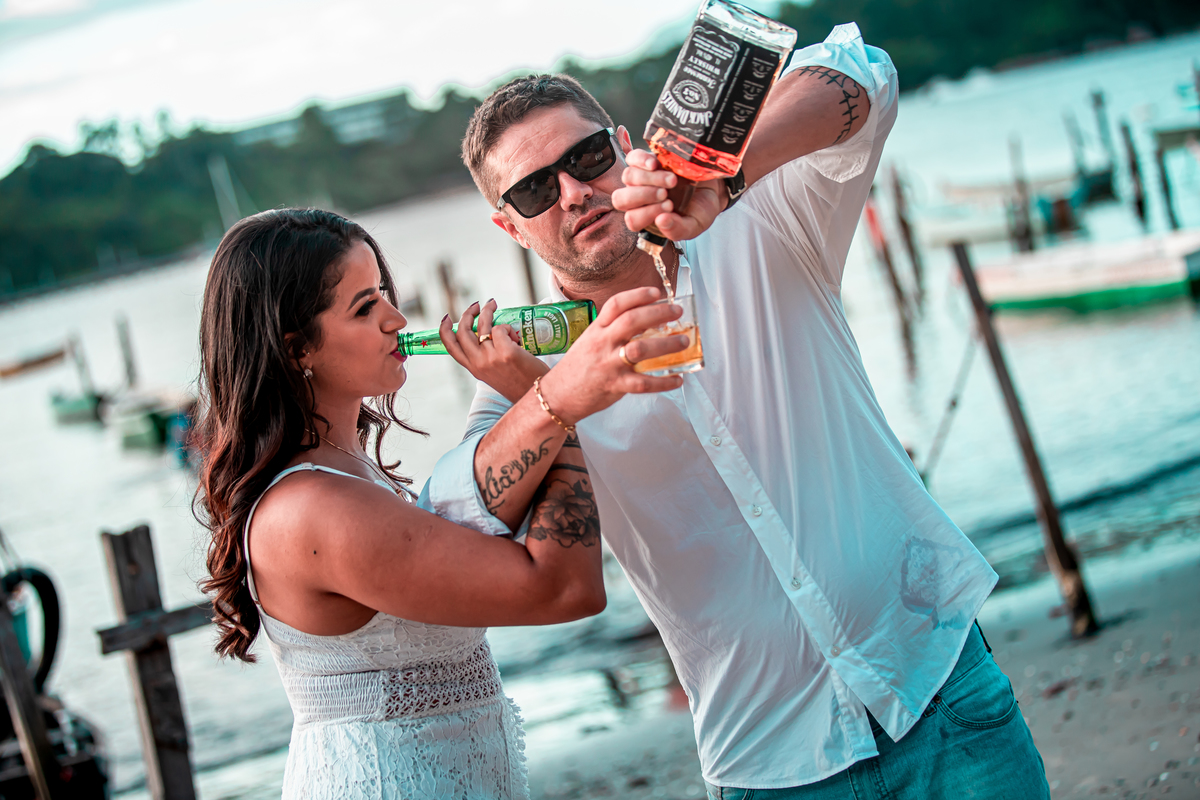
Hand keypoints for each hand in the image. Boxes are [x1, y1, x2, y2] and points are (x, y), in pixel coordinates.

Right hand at [440, 300, 548, 402]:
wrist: (537, 396)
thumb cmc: (521, 384)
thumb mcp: (496, 374)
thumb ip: (488, 358)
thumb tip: (489, 333)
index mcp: (475, 369)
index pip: (451, 347)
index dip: (444, 330)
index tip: (446, 318)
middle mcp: (479, 363)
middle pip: (463, 331)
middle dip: (467, 313)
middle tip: (476, 305)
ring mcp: (492, 358)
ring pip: (483, 325)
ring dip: (487, 311)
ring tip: (492, 304)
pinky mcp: (507, 352)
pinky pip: (500, 328)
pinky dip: (507, 327)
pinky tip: (516, 337)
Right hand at [537, 287, 690, 424]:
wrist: (558, 395)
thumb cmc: (578, 367)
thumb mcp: (590, 340)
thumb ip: (612, 330)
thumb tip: (646, 321)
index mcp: (596, 329)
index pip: (616, 304)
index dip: (638, 295)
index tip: (657, 292)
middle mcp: (602, 344)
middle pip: (632, 322)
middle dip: (659, 314)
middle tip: (677, 312)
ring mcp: (609, 365)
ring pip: (640, 350)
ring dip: (666, 345)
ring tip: (683, 342)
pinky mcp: (615, 386)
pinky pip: (643, 383)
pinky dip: (664, 381)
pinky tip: (677, 378)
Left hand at [612, 149, 727, 240]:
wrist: (714, 186)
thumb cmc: (701, 208)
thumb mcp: (695, 225)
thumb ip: (677, 230)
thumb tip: (661, 221)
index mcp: (646, 218)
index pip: (632, 219)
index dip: (647, 214)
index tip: (670, 207)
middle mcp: (638, 199)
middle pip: (621, 199)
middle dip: (644, 197)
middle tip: (666, 195)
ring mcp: (640, 177)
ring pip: (629, 177)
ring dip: (650, 179)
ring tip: (672, 180)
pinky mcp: (646, 159)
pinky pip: (633, 158)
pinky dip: (641, 160)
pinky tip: (655, 164)